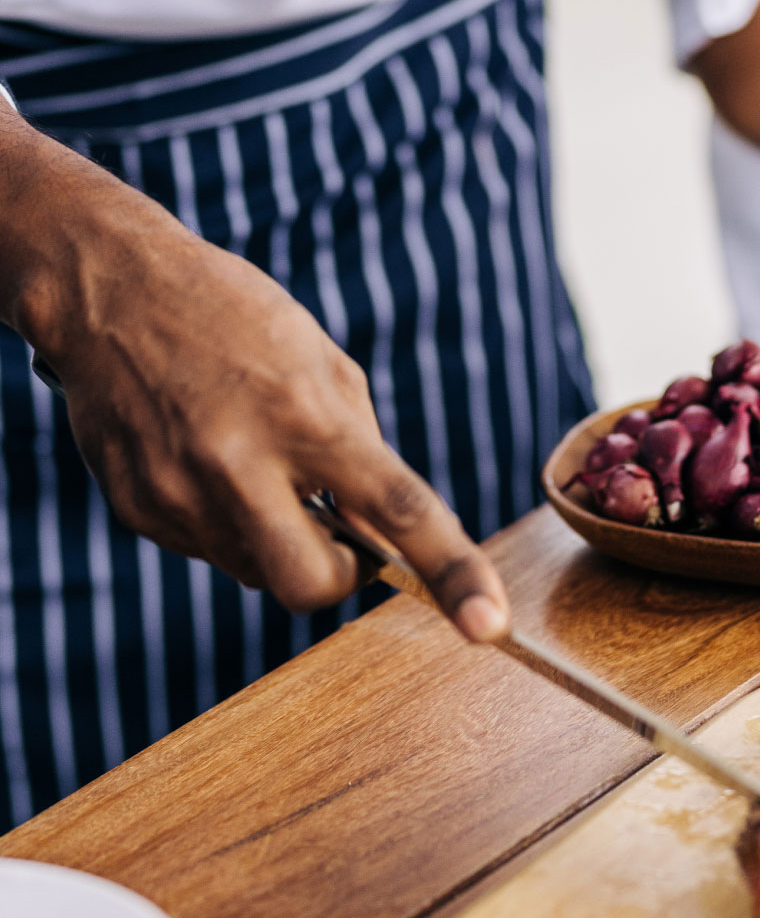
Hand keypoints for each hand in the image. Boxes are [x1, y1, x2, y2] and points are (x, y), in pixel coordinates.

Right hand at [0, 116, 508, 639]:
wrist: (112, 291)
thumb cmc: (236, 317)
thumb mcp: (322, 363)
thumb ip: (359, 450)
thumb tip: (381, 534)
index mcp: (307, 416)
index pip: (398, 510)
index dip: (453, 572)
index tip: (489, 626)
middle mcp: (241, 464)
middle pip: (311, 585)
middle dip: (338, 575)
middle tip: (336, 528)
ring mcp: (181, 494)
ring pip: (255, 569)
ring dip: (275, 536)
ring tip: (252, 458)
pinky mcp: (140, 509)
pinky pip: (206, 548)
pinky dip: (224, 519)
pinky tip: (204, 455)